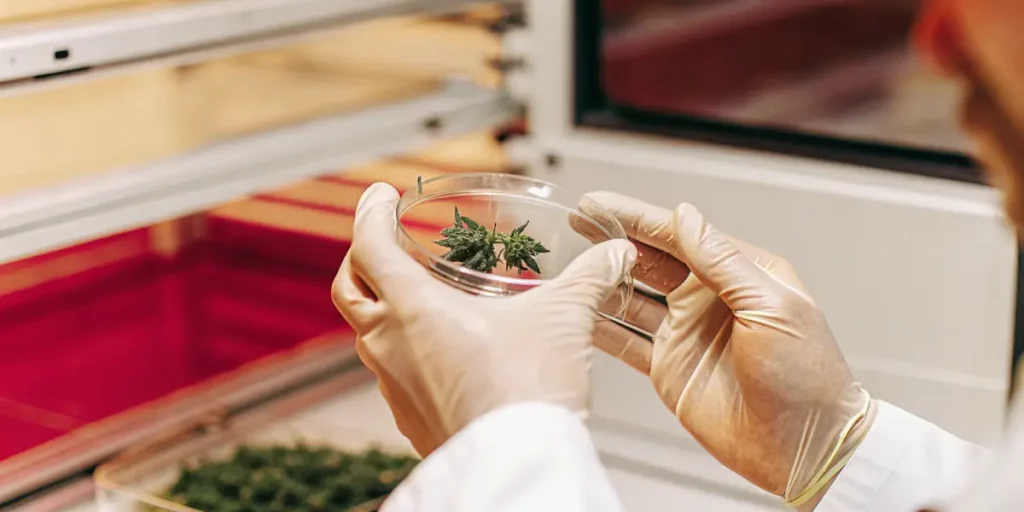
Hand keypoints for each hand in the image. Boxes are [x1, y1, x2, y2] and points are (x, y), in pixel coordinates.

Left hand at [331, 183, 636, 455]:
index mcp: (413, 308)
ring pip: (369, 335)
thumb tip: (614, 255)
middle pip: (349, 289)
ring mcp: (395, 386)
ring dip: (384, 308)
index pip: (369, 245)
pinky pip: (392, 375)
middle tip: (382, 242)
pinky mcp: (410, 418)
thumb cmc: (527, 392)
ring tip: (419, 298)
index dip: (370, 213)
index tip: (380, 197)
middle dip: (360, 259)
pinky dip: (404, 351)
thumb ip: (589, 278)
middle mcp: (390, 345)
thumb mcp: (563, 318)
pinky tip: (440, 353)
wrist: (518, 463)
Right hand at [586, 192, 873, 505]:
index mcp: (740, 275)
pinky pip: (625, 341)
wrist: (806, 448)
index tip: (600, 204)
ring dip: (603, 280)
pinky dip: (600, 327)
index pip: (681, 235)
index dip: (638, 218)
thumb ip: (722, 261)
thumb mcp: (770, 306)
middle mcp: (708, 299)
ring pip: (631, 297)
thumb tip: (686, 216)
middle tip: (577, 220)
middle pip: (650, 260)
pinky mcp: (669, 367)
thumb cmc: (807, 376)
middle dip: (613, 240)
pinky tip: (577, 313)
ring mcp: (686, 333)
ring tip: (571, 264)